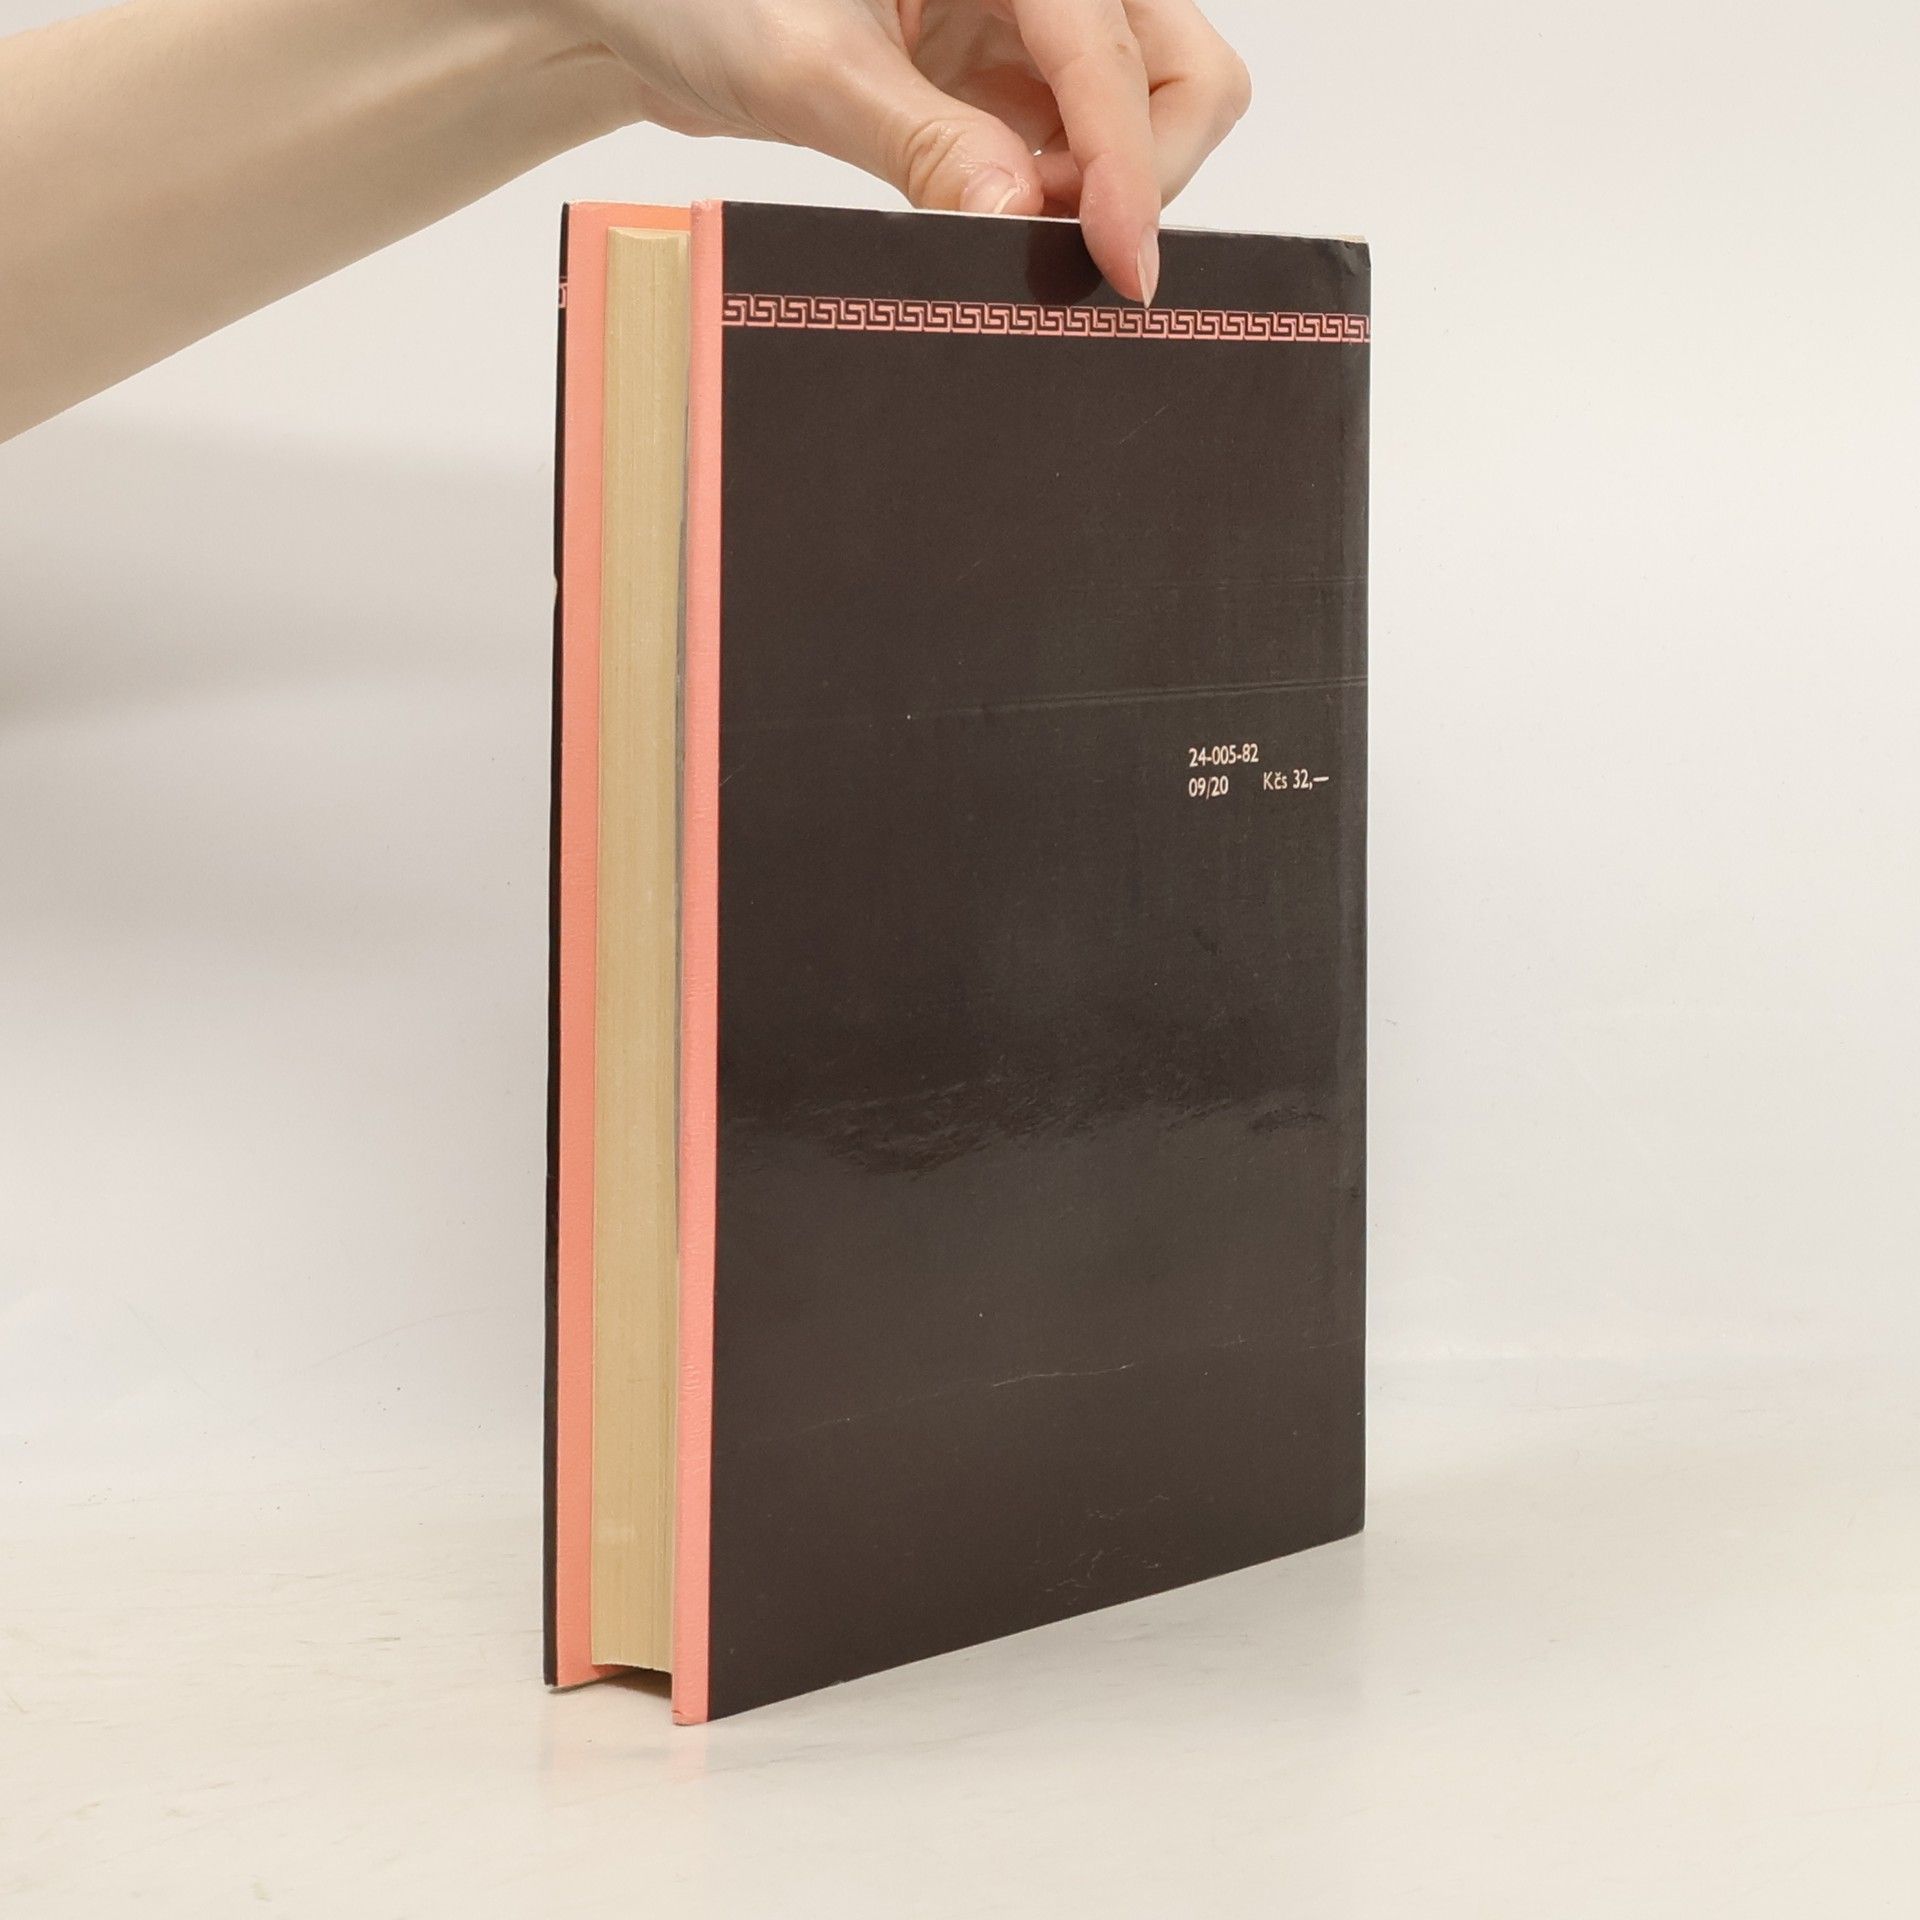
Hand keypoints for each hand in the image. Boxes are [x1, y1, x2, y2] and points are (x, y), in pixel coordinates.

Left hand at [561, 0, 1251, 303]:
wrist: (640, 13)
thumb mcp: (810, 66)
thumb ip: (924, 143)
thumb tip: (1019, 219)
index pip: (1110, 48)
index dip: (1129, 165)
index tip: (1123, 266)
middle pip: (1174, 68)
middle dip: (1143, 166)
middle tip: (1067, 244)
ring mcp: (1023, 22)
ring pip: (1141, 111)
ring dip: (1103, 188)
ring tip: (1015, 227)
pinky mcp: (1000, 79)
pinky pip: (1076, 146)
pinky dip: (1060, 199)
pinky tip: (1003, 220)